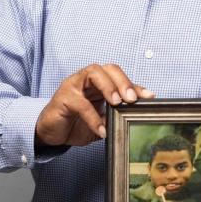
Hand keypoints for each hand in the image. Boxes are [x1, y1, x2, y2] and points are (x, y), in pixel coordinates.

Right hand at [35, 63, 153, 146]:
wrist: (51, 133)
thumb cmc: (75, 122)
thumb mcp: (102, 121)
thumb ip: (116, 116)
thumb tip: (135, 117)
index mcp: (99, 83)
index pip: (119, 77)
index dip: (135, 85)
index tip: (149, 96)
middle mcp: (87, 79)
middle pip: (108, 68)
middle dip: (123, 81)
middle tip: (132, 99)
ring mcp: (74, 85)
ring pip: (93, 73)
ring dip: (108, 86)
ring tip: (117, 103)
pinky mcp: (62, 97)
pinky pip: (80, 102)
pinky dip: (93, 117)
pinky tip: (101, 130)